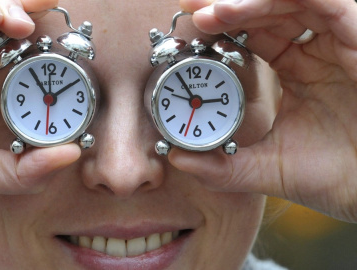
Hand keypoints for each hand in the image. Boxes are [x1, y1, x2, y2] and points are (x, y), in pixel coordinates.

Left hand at [174, 0, 356, 221]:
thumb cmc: (338, 178)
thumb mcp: (270, 167)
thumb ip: (224, 165)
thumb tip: (176, 157)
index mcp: (301, 73)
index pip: (257, 38)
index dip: (225, 31)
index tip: (191, 32)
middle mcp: (320, 51)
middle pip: (271, 12)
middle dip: (229, 8)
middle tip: (191, 9)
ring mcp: (342, 40)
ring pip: (294, 1)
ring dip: (248, 3)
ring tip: (210, 12)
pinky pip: (327, 3)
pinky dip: (285, 0)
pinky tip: (241, 10)